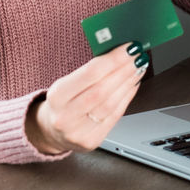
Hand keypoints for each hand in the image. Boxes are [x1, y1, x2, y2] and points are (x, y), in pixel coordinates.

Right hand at [26, 42, 148, 153]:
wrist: (51, 130)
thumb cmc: (62, 101)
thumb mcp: (66, 83)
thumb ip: (90, 70)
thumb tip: (120, 53)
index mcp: (57, 96)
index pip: (91, 73)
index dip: (114, 59)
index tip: (129, 48)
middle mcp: (65, 116)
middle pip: (103, 90)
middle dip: (124, 70)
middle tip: (138, 57)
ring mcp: (79, 132)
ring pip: (111, 104)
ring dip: (129, 83)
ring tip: (138, 68)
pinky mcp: (92, 141)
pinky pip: (115, 116)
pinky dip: (127, 97)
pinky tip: (132, 85)